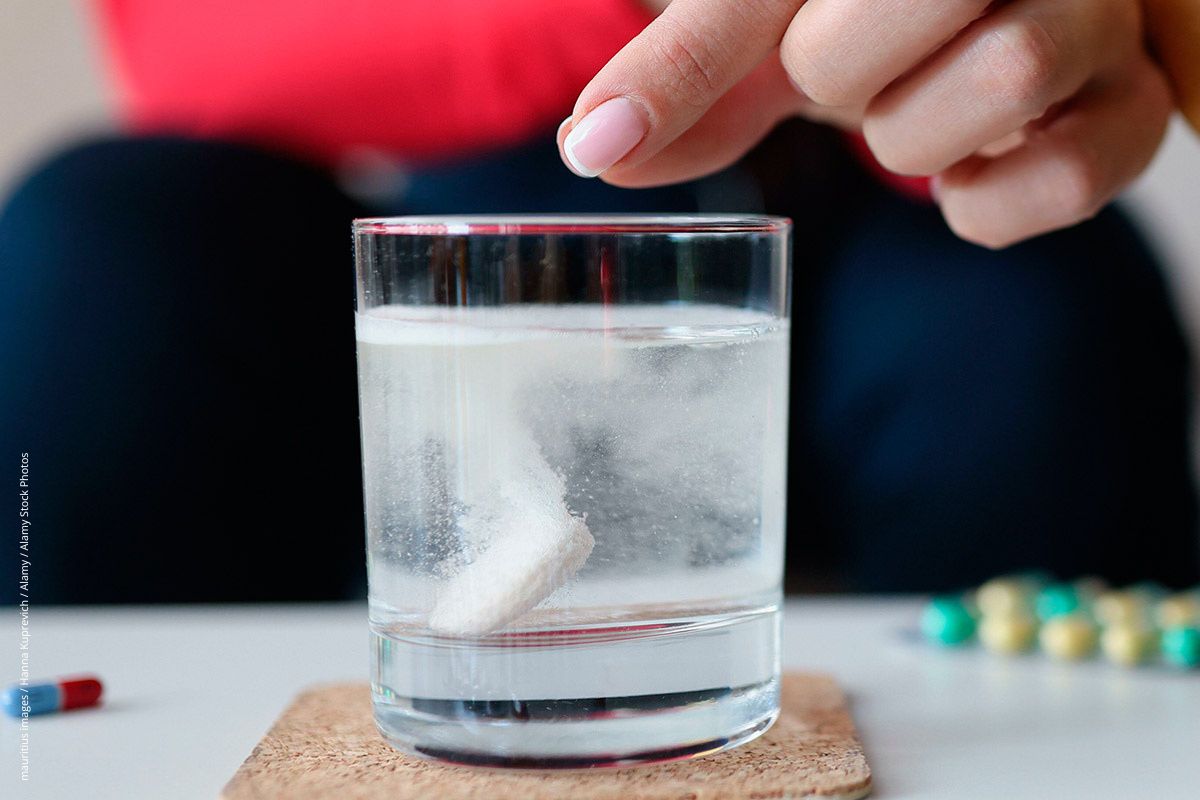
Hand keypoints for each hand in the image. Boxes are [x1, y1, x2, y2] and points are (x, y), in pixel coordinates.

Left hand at [558, 0, 1171, 247]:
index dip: (688, 63)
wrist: (963, 15)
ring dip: (916, 133)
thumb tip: (597, 150)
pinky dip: (989, 204)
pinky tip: (962, 171)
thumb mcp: (763, 25)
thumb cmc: (851, 8)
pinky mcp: (1134, 107)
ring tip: (910, 113)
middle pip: (909, 4)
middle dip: (839, 72)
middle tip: (838, 67)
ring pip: (1011, 70)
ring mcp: (1098, 14)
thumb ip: (688, 73)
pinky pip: (1072, 174)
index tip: (605, 141)